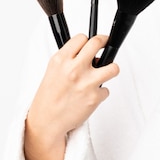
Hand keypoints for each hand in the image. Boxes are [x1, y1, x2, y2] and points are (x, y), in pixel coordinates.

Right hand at [25, 34, 118, 153]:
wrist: (46, 121)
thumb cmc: (49, 97)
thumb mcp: (53, 70)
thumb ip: (70, 58)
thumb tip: (91, 52)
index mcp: (61, 60)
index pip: (82, 37)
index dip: (89, 40)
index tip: (94, 42)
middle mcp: (74, 68)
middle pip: (98, 43)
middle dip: (105, 42)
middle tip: (107, 45)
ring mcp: (86, 82)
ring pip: (113, 67)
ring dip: (111, 70)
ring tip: (105, 73)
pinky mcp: (94, 97)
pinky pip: (106, 90)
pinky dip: (100, 93)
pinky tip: (89, 96)